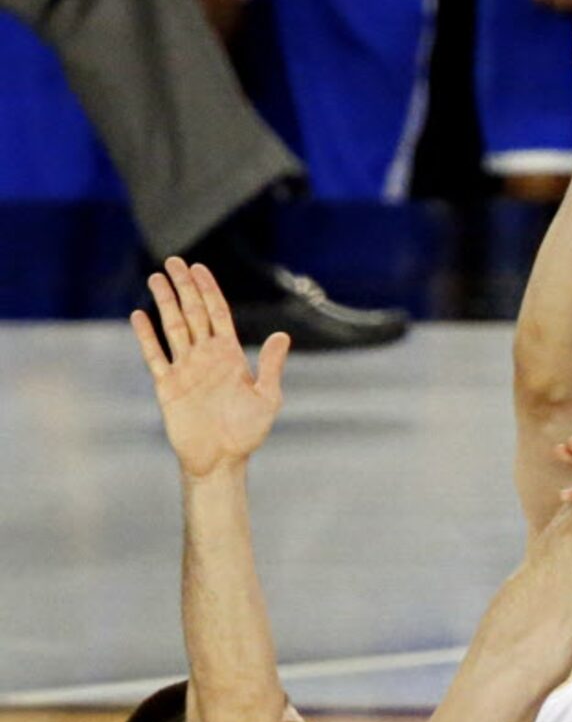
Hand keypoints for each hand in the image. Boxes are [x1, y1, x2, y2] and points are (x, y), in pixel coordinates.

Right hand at [131, 260, 288, 480]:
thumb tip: (282, 336)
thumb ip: (272, 366)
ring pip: (172, 327)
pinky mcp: (168, 386)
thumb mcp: (267, 399)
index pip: (217, 314)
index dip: (208, 290)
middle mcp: (206, 357)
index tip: (199, 267)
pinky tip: (139, 317)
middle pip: (193, 313)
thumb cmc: (247, 433)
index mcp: (229, 356)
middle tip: (173, 260)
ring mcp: (185, 369)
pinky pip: (155, 356)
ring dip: (164, 302)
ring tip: (156, 277)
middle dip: (184, 287)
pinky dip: (146, 337)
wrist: (221, 461)